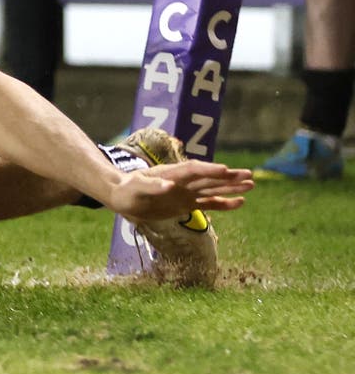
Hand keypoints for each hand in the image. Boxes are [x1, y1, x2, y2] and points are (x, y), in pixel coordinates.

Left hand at [109, 160, 253, 221]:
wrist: (122, 197)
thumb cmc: (127, 190)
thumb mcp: (136, 188)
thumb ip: (152, 186)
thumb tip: (169, 185)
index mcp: (171, 174)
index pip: (193, 170)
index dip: (208, 170)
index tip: (226, 170)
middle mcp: (182, 182)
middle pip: (209, 177)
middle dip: (228, 177)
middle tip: (249, 174)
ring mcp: (186, 192)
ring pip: (213, 189)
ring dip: (231, 187)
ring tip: (251, 184)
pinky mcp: (186, 204)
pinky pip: (209, 203)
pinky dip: (224, 203)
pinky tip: (239, 201)